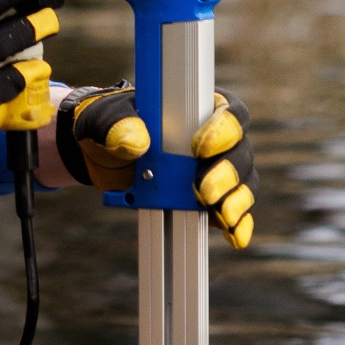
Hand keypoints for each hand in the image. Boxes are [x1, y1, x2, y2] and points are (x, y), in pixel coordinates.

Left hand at [56, 85, 256, 248]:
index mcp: (197, 109)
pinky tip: (234, 235)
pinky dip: (238, 224)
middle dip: (227, 173)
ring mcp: (217, 170)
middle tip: (203, 191)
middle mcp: (216, 138)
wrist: (101, 156)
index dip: (222, 129)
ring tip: (221, 215)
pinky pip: (235, 211)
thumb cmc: (108, 126)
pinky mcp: (212, 199)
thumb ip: (117, 123)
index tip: (198, 149)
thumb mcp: (103, 119)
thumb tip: (135, 142)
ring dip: (235, 200)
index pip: (228, 111)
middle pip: (240, 152)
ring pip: (243, 183)